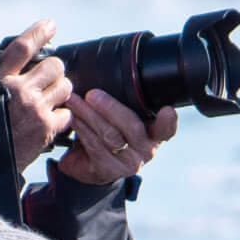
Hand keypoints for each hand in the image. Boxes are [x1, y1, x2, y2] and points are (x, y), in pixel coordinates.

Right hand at [0, 19, 71, 171]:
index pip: (22, 48)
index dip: (38, 32)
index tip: (50, 25)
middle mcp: (21, 92)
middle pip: (54, 65)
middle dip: (53, 68)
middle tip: (46, 76)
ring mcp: (37, 111)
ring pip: (66, 87)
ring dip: (60, 88)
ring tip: (50, 95)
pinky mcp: (47, 129)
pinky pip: (68, 113)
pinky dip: (64, 113)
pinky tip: (52, 116)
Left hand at [54, 85, 176, 185]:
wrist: (89, 163)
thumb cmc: (106, 131)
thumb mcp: (118, 116)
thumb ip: (124, 101)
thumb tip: (111, 68)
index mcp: (154, 133)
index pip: (166, 129)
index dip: (168, 121)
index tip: (167, 110)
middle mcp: (146, 150)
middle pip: (133, 127)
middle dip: (111, 109)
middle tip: (92, 94)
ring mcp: (127, 163)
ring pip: (110, 136)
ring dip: (89, 115)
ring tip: (73, 100)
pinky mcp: (108, 171)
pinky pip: (94, 147)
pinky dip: (81, 129)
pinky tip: (71, 116)